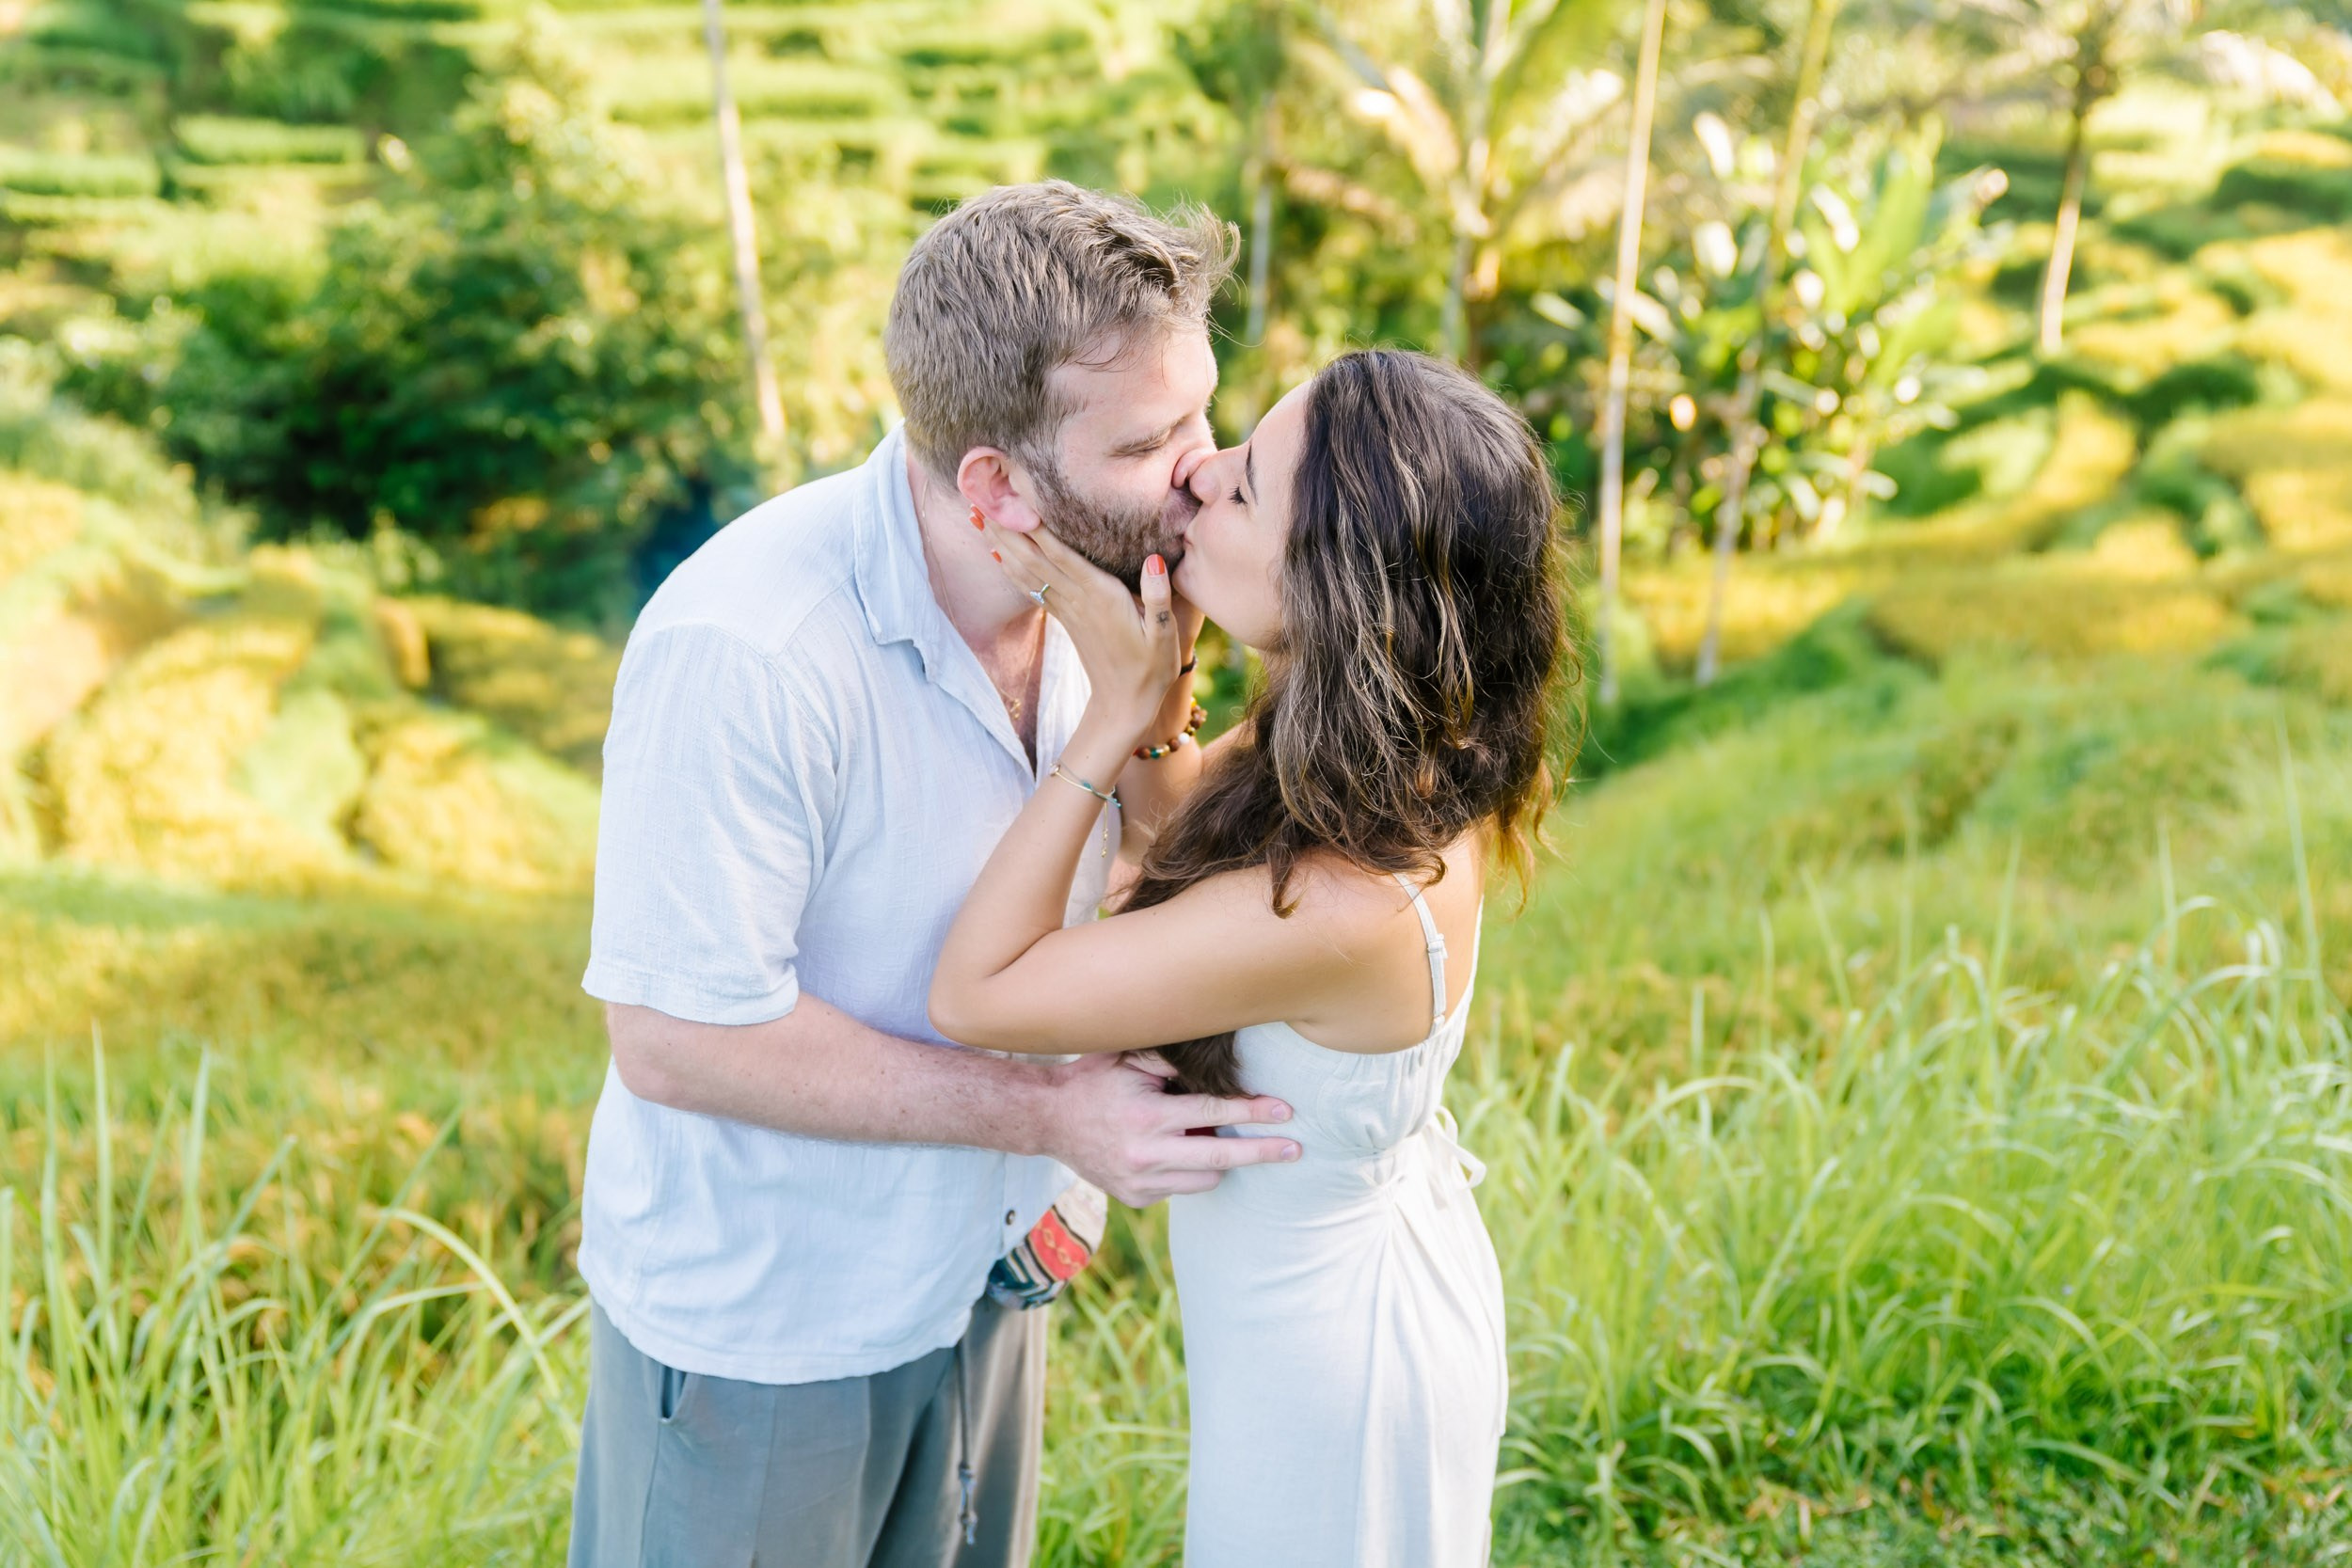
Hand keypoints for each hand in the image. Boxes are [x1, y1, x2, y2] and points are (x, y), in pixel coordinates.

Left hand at [986, 520, 1182, 745]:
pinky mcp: (1064, 617)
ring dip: (1000, 542)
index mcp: (1100, 596)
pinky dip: (1010, 566)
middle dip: (1005, 527)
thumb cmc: (1151, 667)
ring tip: (976, 515)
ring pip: (1025, 569)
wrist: (1124, 704)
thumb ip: (1158, 597)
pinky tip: (996, 552)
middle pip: (1033, 557)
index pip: (1061, 555)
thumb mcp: (1165, 635)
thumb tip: (1153, 560)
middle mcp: (1076, 599)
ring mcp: (1066, 608)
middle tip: (977, 496)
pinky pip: (1030, 586)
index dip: (1036, 526)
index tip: (1014, 498)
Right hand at [1040, 1051, 1299, 1205]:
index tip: (1286, 1112)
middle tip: (1296, 1150)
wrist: (1048, 1120)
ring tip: (1211, 1139)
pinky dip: (1186, 1171)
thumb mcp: (1129, 1059)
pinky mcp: (1135, 1199)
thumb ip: (1173, 1063)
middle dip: (1262, 1153)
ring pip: (1204, 1180)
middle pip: (1220, 1159)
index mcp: (1147, 1116)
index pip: (1213, 1114)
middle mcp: (1145, 1154)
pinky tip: (1171, 1150)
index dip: (1253, 1112)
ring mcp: (1139, 1182)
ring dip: (1219, 1162)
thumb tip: (1222, 1064)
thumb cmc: (1094, 1080)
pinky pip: (1179, 1188)